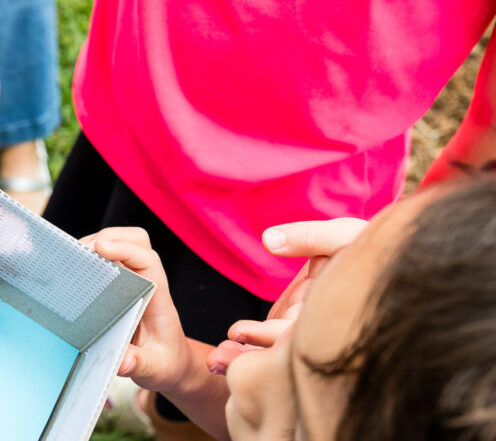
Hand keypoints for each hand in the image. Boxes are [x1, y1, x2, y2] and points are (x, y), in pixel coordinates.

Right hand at [82, 227, 202, 392]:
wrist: (172, 362)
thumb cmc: (166, 362)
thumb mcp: (156, 369)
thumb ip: (140, 364)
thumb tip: (120, 360)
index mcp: (158, 298)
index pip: (147, 259)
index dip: (124, 249)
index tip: (99, 247)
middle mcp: (147, 281)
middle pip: (135, 240)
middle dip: (108, 237)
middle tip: (80, 252)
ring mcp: (134, 279)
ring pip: (121, 242)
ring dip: (97, 243)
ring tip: (73, 258)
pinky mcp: (120, 283)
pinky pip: (108, 257)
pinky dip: (91, 255)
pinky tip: (75, 268)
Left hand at [207, 217, 368, 373]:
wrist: (382, 260)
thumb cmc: (365, 243)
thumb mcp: (343, 236)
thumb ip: (309, 239)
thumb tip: (269, 240)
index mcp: (336, 312)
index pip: (300, 333)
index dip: (269, 335)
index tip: (237, 332)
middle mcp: (323, 331)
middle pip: (283, 353)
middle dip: (249, 358)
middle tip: (214, 360)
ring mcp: (308, 334)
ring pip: (274, 355)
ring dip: (244, 360)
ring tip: (213, 361)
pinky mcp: (295, 329)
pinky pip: (270, 347)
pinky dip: (247, 350)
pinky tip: (219, 357)